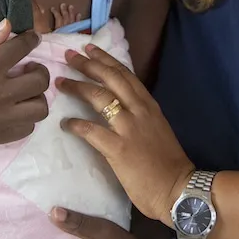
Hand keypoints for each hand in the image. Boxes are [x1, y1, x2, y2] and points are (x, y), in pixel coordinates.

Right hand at [0, 20, 48, 149]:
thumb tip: (7, 26)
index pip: (22, 48)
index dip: (31, 39)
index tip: (32, 38)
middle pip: (40, 80)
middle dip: (39, 69)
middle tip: (28, 68)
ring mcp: (1, 118)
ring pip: (41, 107)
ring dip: (37, 96)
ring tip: (24, 92)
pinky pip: (28, 128)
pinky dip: (27, 117)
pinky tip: (15, 109)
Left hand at [58, 45, 193, 222]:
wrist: (178, 189)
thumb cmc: (168, 164)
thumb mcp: (157, 128)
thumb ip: (140, 115)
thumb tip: (120, 106)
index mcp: (149, 105)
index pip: (125, 74)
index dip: (105, 59)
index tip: (89, 49)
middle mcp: (139, 110)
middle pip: (110, 78)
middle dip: (87, 64)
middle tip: (69, 56)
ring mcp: (129, 128)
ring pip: (99, 98)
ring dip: (77, 87)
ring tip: (60, 82)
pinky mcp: (118, 148)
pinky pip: (91, 130)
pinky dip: (76, 124)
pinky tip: (65, 123)